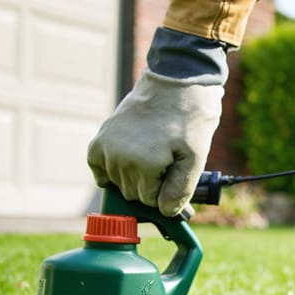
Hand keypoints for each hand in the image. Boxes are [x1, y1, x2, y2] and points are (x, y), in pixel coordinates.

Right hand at [87, 69, 223, 216]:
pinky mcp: (100, 139)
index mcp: (143, 165)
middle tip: (168, 163)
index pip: (152, 202)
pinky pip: (99, 169)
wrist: (176, 83)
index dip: (168, 191)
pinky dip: (111, 170)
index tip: (177, 175)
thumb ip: (181, 189)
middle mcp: (119, 158)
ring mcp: (106, 147)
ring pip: (119, 184)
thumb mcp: (195, 157)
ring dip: (136, 176)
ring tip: (154, 154)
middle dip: (153, 185)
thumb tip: (165, 212)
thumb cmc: (190, 120)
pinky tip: (130, 160)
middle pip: (135, 195)